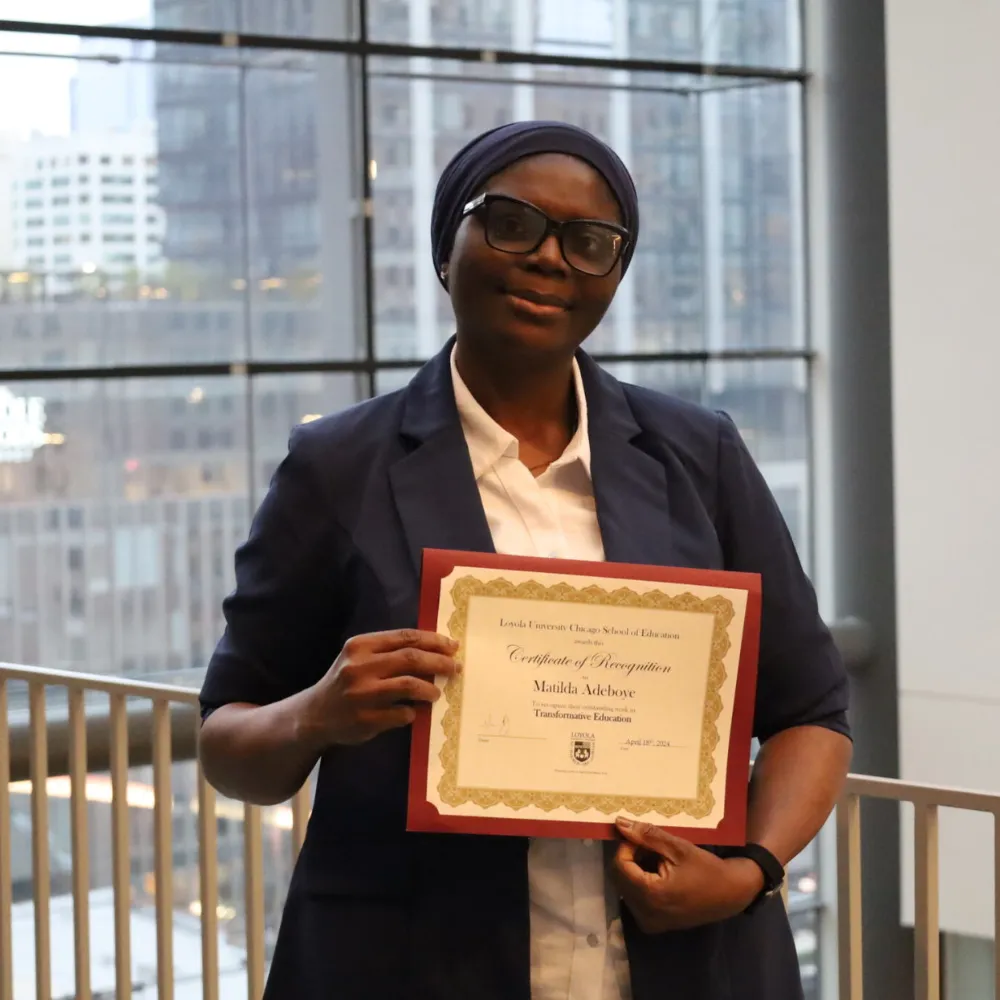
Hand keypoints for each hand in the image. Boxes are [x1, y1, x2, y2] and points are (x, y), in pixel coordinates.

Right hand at [301, 629, 460, 748]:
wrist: (315, 715)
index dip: (433, 640)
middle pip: (411, 658)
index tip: (453, 645)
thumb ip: (389, 652)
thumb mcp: (359, 658)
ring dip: (430, 689)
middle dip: (439, 662)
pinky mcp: (365, 719)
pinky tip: (414, 711)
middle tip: (455, 668)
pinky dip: (413, 712)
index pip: (405, 637)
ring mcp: (362, 694)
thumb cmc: (346, 681)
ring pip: (409, 685)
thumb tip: (435, 650)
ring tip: (437, 692)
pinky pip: (401, 713)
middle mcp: (359, 667)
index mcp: (360, 646)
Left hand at [609, 818, 764, 933]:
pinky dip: (640, 882)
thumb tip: (619, 823)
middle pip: (619, 877)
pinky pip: (634, 899)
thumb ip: (646, 835)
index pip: (620, 865)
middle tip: (650, 846)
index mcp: (651, 895)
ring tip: (657, 859)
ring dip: (635, 869)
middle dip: (630, 857)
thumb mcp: (678, 847)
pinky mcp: (652, 925)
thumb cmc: (706, 869)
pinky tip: (658, 873)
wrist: (730, 895)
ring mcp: (648, 923)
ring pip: (625, 887)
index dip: (626, 846)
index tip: (642, 837)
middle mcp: (645, 914)